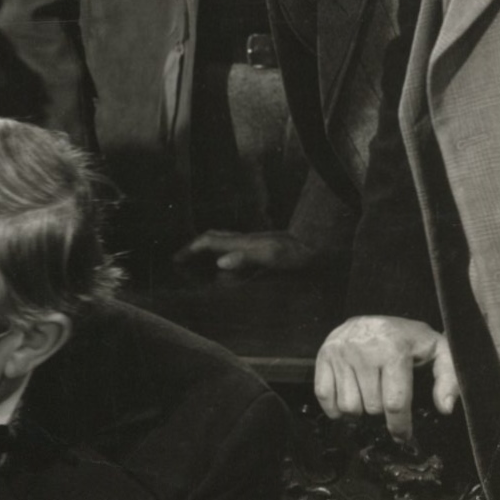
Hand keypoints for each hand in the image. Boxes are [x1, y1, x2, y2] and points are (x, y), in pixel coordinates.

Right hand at [186, 228, 316, 274]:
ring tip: (200, 259)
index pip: (210, 241)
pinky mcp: (265, 246)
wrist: (323, 242)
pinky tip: (231, 263)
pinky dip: (225, 253)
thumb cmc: (299, 253)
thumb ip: (246, 259)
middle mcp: (247, 239)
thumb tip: (219, 262)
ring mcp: (257, 241)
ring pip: (225, 240)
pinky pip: (237, 247)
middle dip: (195, 245)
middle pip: (214, 236)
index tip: (176, 259)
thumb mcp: (273, 258)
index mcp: (244, 242)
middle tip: (182, 257)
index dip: (191, 249)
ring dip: (209, 247)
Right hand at [314, 315, 458, 442]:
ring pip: (348, 406)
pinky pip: (324, 396)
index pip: (395, 402)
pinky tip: (347, 401)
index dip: (399, 425)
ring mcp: (340, 353)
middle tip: (385, 401)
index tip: (402, 436)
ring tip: (367, 399)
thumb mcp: (437, 351)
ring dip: (359, 411)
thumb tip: (445, 408)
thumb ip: (448, 378)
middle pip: (371, 407)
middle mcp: (364, 351)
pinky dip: (335, 408)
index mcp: (395, 351)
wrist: (373, 319)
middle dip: (381, 412)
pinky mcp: (324, 356)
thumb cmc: (408, 340)